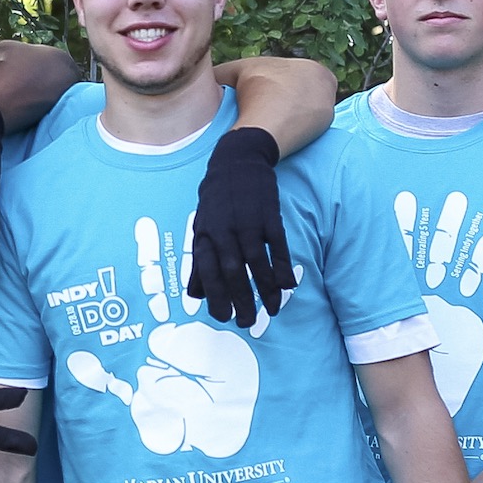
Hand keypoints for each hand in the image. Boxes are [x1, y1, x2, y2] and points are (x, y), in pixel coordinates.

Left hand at [185, 127, 292, 327]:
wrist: (237, 160)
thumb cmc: (217, 199)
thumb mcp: (201, 227)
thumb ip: (200, 262)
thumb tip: (194, 296)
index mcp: (205, 235)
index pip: (208, 272)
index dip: (215, 296)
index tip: (224, 317)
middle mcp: (224, 230)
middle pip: (232, 272)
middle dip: (240, 301)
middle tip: (247, 322)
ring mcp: (247, 222)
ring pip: (256, 262)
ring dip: (265, 289)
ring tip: (272, 310)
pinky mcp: (269, 215)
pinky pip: (277, 245)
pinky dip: (282, 266)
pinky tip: (287, 285)